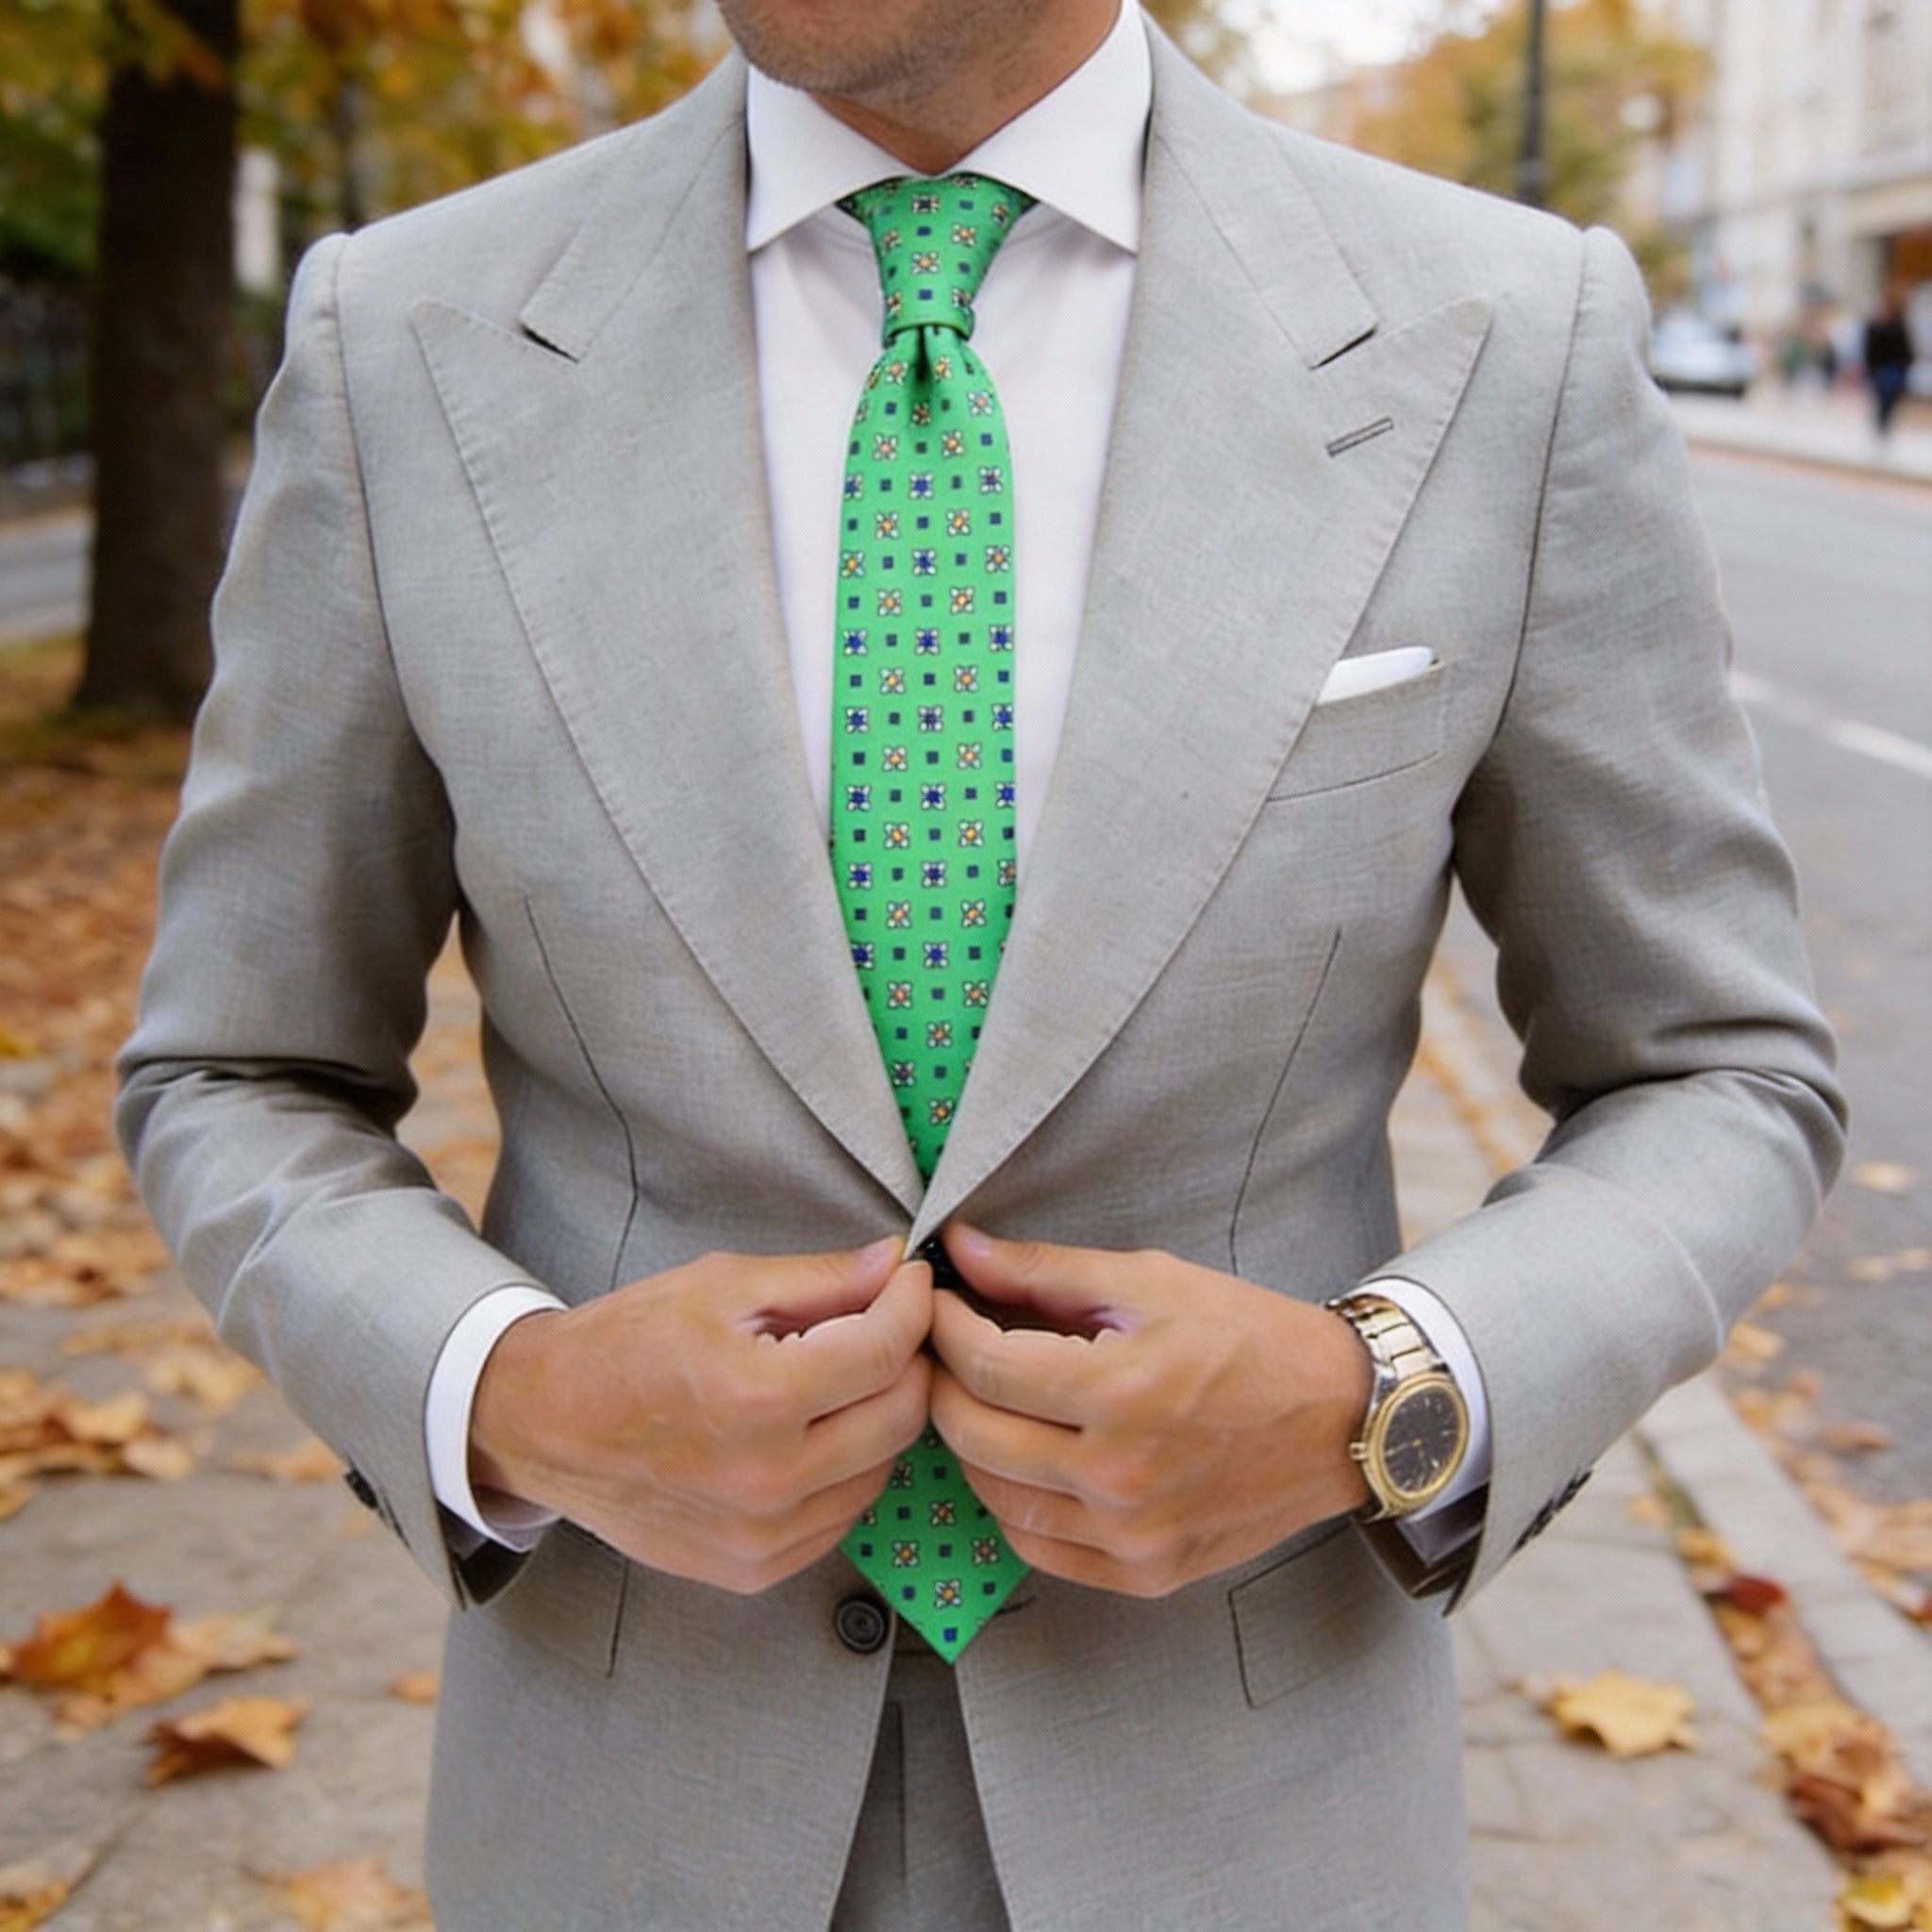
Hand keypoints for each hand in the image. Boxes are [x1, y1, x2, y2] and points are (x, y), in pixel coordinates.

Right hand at [469, 1239, 932, 1593]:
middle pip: (900, 1416)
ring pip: (880, 1470)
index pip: (885, 1351)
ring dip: (879, 1416)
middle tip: (887, 1325)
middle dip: (908, 1360)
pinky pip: (841, 1516)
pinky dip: (846, 1470)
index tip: (909, 1282)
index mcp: (758, 1398)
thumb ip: (820, 1279)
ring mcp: (762, 1535)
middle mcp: (767, 1478)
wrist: (545, 1423)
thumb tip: (893, 1264)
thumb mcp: (722, 1286)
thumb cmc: (626, 1344)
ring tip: (843, 1377)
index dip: (911, 1305)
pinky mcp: (754, 1569)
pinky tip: (812, 1432)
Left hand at [928, 1225, 1372, 1597]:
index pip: (984, 1366)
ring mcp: (1131, 1536)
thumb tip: (962, 1250)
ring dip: (971, 1444)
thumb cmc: (1251, 1339)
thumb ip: (1045, 1270)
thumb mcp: (1150, 1281)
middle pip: (974, 1435)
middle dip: (943, 1382)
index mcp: (1122, 1391)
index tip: (937, 1302)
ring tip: (982, 1399)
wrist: (1341, 1418)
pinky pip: (1038, 1549)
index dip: (943, 1327)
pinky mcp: (1145, 1573)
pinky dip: (1013, 1503)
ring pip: (995, 1497)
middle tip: (944, 1348)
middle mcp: (1120, 1476)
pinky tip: (1022, 1459)